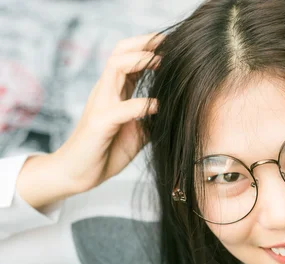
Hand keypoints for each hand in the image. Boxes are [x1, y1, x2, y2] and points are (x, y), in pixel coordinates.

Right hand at [53, 33, 162, 192]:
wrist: (78, 173)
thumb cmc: (107, 150)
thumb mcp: (139, 132)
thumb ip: (153, 118)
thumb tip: (178, 110)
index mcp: (115, 91)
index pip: (129, 57)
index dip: (150, 47)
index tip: (175, 44)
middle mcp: (106, 92)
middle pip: (120, 52)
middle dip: (145, 43)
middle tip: (170, 42)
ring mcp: (100, 105)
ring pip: (115, 68)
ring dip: (141, 61)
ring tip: (163, 63)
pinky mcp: (99, 124)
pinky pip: (121, 108)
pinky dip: (142, 105)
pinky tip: (159, 107)